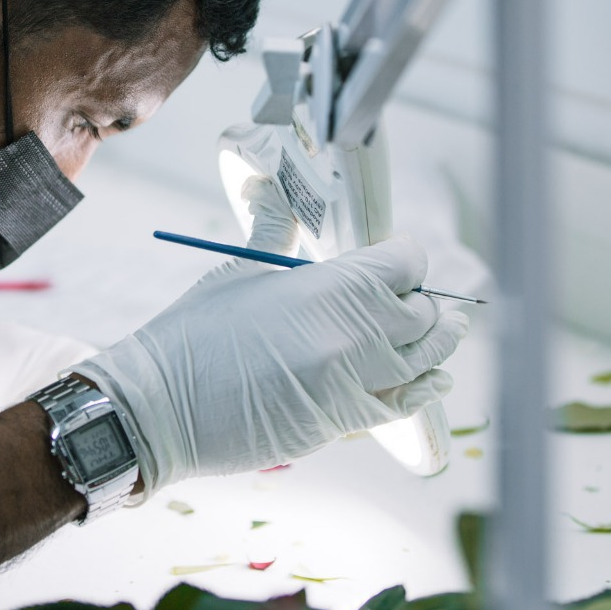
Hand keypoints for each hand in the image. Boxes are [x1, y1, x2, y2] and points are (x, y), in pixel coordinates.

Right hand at [73, 177, 466, 498]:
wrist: (162, 407)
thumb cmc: (193, 335)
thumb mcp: (240, 271)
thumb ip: (276, 230)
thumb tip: (278, 187)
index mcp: (328, 287)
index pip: (404, 263)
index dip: (406, 256)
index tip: (399, 255)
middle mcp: (352, 336)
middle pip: (421, 312)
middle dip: (423, 300)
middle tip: (414, 294)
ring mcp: (351, 383)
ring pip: (423, 359)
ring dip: (437, 342)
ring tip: (448, 328)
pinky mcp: (341, 422)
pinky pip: (402, 403)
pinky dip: (424, 388)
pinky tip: (436, 377)